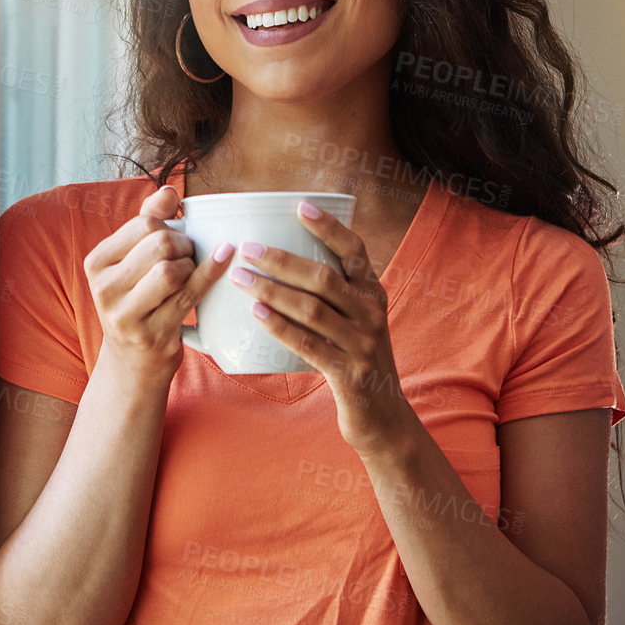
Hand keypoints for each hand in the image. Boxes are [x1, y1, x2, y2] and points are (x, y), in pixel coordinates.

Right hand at [83, 185, 233, 391]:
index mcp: (96, 262)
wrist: (133, 364)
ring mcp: (124, 315)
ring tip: (190, 273)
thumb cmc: (139, 302)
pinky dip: (210, 274)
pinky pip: (188, 295)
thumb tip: (169, 189)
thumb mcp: (133, 262)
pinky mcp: (151, 335)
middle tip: (189, 256)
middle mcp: (103, 289)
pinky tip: (225, 259)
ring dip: (192, 265)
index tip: (176, 239)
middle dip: (184, 244)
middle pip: (159, 244)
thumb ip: (149, 222)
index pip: (142, 223)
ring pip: (171, 270)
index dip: (169, 225)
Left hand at [229, 201, 418, 455]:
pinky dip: (282, 328)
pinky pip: (310, 346)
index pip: (355, 249)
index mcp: (373, 293)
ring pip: (314, 309)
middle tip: (247, 249)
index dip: (328, 226)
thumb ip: (329, 297)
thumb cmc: (355, 361)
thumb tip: (279, 266)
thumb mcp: (354, 323)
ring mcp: (363, 344)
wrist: (383, 417)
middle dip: (282, 260)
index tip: (299, 206)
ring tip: (241, 279)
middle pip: (325, 277)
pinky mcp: (350, 374)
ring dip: (273, 291)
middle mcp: (372, 313)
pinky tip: (257, 315)